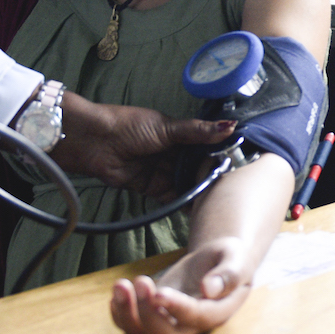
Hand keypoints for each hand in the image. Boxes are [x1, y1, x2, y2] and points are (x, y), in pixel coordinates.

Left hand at [55, 93, 235, 192]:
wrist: (94, 142)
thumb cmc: (129, 126)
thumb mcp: (167, 127)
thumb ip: (198, 132)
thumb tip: (230, 126)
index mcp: (181, 134)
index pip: (207, 146)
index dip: (221, 155)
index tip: (239, 165)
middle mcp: (174, 153)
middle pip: (199, 168)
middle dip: (211, 176)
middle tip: (232, 188)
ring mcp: (164, 171)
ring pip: (188, 183)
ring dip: (199, 191)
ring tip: (219, 200)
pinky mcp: (152, 188)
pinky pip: (172, 196)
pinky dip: (183, 202)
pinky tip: (198, 207)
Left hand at [108, 236, 253, 333]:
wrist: (217, 263)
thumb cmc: (230, 260)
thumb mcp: (237, 259)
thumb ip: (229, 273)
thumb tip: (209, 288)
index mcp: (217, 313)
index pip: (196, 318)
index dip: (176, 308)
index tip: (158, 292)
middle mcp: (192, 326)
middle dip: (148, 316)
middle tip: (141, 281)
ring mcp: (170, 324)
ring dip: (127, 315)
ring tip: (121, 284)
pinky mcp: (153, 317)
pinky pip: (132, 328)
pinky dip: (119, 314)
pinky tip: (119, 291)